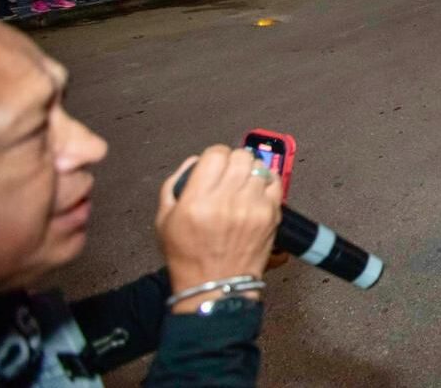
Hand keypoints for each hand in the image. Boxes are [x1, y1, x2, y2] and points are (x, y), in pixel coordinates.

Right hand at [156, 146, 281, 312]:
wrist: (216, 286)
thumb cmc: (188, 257)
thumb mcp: (164, 220)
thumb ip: (174, 185)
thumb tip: (194, 162)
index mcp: (197, 199)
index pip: (215, 154)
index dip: (214, 155)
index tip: (214, 163)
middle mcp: (227, 199)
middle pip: (240, 157)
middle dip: (233, 161)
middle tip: (228, 173)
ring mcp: (252, 207)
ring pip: (258, 167)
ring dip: (250, 171)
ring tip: (242, 183)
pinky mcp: (271, 215)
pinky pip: (275, 182)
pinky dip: (267, 182)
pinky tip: (257, 190)